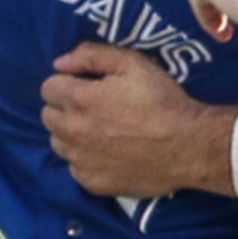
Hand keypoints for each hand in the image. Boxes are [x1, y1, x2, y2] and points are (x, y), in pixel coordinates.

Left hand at [45, 45, 237, 199]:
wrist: (189, 146)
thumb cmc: (163, 101)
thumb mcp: (133, 63)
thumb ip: (91, 55)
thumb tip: (60, 63)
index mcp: (79, 100)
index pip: (48, 88)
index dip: (67, 83)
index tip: (87, 86)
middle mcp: (73, 132)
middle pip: (48, 117)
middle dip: (65, 108)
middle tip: (94, 108)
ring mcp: (81, 161)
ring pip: (59, 144)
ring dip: (71, 135)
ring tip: (100, 131)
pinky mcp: (93, 183)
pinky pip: (75, 168)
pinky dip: (85, 160)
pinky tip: (109, 153)